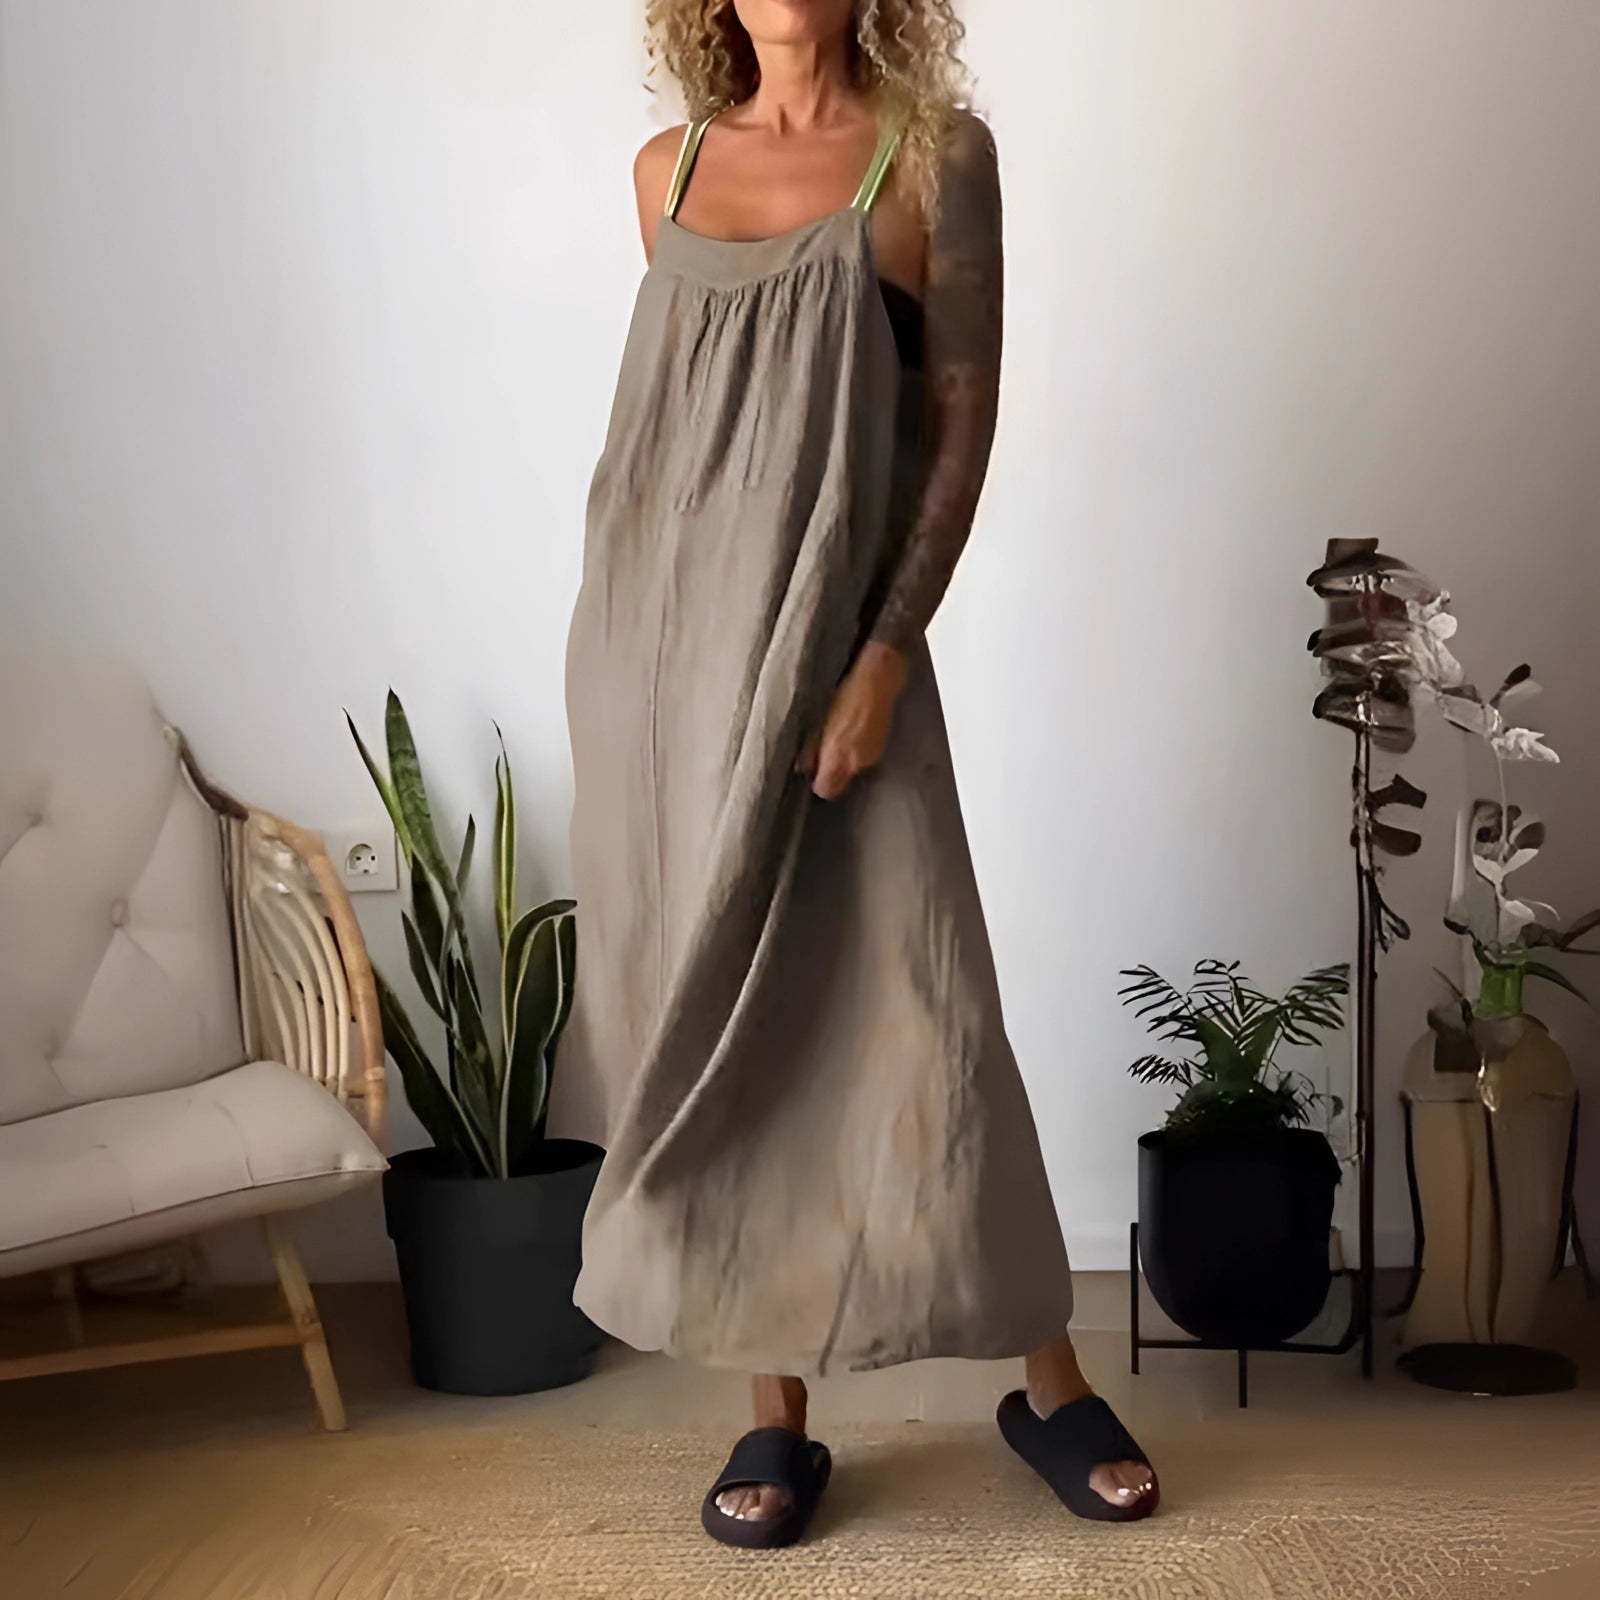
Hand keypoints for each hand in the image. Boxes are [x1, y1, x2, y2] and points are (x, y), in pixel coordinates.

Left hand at [796, 641, 909, 800]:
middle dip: (832, 773)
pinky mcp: (882, 744)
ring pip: (854, 769)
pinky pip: (866, 757)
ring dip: (846, 760)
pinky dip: (858, 750)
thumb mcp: (818, 720)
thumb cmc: (844, 693)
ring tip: (839, 737)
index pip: (826, 790)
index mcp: (838, 755)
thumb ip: (810, 749)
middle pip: (841, 783)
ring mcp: (873, 754)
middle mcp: (857, 761)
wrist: (878, 676)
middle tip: (823, 754)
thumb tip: (803, 766)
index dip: (819, 782)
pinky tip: (854, 732)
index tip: (813, 772)